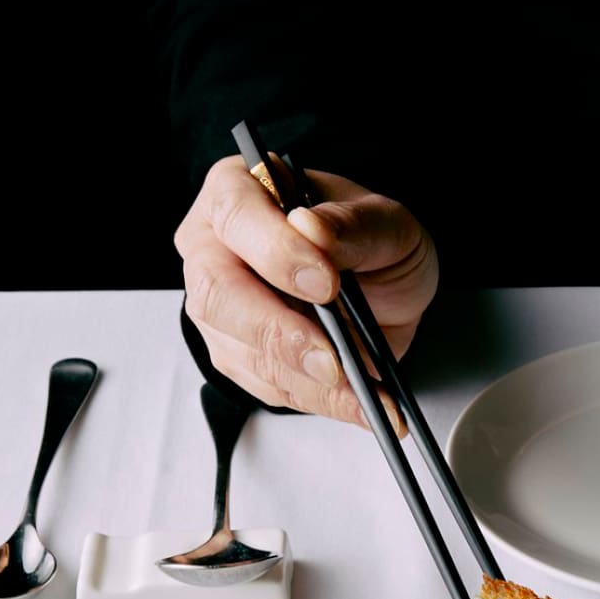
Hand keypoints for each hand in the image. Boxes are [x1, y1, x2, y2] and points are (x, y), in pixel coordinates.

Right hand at [175, 156, 438, 423]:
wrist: (382, 289)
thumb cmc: (372, 243)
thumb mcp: (385, 223)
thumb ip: (352, 226)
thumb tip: (310, 229)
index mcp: (240, 192)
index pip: (236, 216)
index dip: (276, 253)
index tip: (326, 283)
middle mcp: (214, 249)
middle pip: (217, 295)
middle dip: (279, 333)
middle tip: (335, 360)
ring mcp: (220, 309)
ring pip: (242, 353)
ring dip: (308, 382)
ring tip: (366, 394)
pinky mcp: (238, 357)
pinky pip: (268, 388)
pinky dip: (320, 401)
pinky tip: (360, 406)